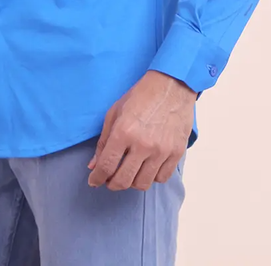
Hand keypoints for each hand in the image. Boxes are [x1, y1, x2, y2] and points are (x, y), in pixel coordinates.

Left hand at [87, 69, 195, 190]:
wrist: (171, 86)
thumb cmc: (141, 96)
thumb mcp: (115, 112)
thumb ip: (104, 141)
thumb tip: (94, 165)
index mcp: (124, 132)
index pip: (106, 166)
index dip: (97, 178)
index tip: (94, 180)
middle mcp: (143, 144)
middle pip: (124, 180)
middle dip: (112, 184)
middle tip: (110, 179)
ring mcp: (161, 151)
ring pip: (143, 184)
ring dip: (132, 182)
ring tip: (129, 172)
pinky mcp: (176, 153)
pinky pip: (161, 178)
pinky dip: (151, 177)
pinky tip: (147, 167)